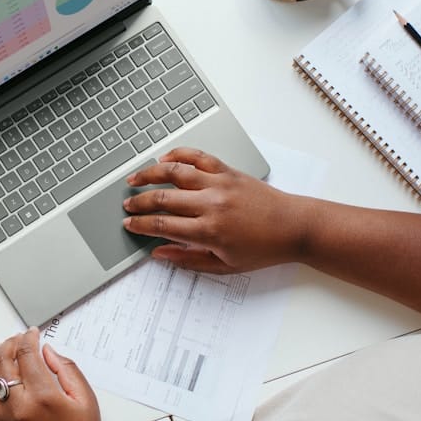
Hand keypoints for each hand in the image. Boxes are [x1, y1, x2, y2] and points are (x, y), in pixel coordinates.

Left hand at [0, 328, 107, 420]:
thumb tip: (46, 351)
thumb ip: (66, 370)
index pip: (26, 354)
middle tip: (17, 340)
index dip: (28, 338)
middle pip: (1, 363)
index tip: (32, 334)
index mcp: (43, 398)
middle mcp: (17, 408)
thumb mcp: (86, 402)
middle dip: (8, 344)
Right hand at [123, 147, 302, 272]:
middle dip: (139, 202)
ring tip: (134, 178)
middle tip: (127, 205)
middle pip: (162, 198)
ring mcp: (219, 184)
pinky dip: (179, 155)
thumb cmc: (263, 249)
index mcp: (209, 231)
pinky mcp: (228, 171)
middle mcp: (211, 204)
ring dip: (150, 174)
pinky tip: (165, 159)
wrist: (294, 227)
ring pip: (175, 172)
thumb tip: (160, 253)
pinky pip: (198, 157)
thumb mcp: (224, 266)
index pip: (162, 225)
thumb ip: (188, 260)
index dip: (140, 225)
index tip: (129, 224)